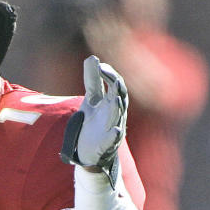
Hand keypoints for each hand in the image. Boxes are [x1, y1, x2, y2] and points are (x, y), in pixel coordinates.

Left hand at [60, 55, 127, 187]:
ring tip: (116, 99)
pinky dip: (114, 134)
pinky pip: (113, 139)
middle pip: (120, 98)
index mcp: (111, 101)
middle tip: (115, 80)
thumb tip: (92, 58)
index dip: (109, 75)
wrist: (89, 151)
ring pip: (117, 117)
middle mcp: (115, 113)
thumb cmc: (93, 123)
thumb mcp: (91, 100)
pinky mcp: (106, 144)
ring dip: (117, 108)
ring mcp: (112, 129)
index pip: (114, 84)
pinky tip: (116, 129)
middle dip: (118, 89)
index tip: (100, 66)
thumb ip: (92, 81)